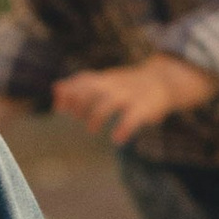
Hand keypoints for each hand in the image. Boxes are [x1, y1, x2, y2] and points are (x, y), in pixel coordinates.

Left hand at [52, 54, 218, 142]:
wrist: (164, 81)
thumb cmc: (127, 85)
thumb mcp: (105, 82)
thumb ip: (81, 86)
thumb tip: (54, 90)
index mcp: (105, 79)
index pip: (83, 81)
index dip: (69, 92)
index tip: (58, 107)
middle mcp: (115, 85)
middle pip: (92, 90)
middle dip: (79, 103)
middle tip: (74, 117)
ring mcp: (130, 96)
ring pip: (109, 102)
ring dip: (96, 116)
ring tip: (92, 130)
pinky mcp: (144, 108)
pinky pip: (132, 118)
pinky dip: (124, 128)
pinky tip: (117, 139)